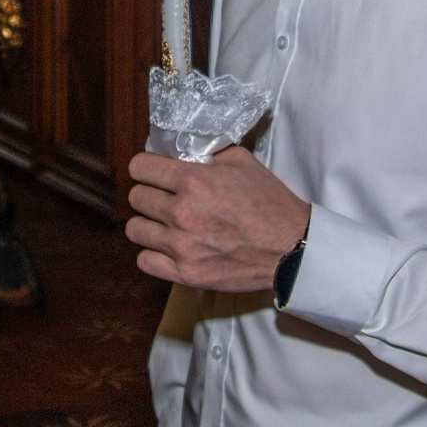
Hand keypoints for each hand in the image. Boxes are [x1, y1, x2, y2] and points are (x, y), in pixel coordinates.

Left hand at [127, 147, 310, 291]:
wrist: (291, 248)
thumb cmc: (271, 204)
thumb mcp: (244, 163)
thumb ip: (210, 155)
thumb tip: (183, 153)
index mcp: (195, 182)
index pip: (140, 167)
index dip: (145, 167)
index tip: (152, 172)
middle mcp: (183, 213)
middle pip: (136, 197)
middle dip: (149, 193)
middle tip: (164, 197)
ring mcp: (182, 246)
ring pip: (135, 229)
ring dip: (149, 223)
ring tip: (165, 223)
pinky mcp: (186, 273)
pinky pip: (145, 260)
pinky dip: (154, 253)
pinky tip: (169, 247)